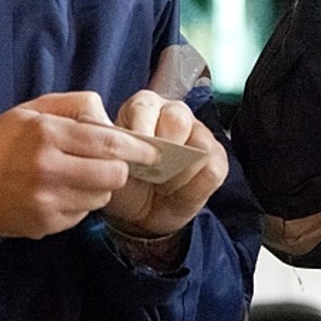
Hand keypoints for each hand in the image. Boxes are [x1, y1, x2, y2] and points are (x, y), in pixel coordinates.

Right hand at [0, 91, 162, 238]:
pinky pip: (82, 214)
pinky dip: (80, 203)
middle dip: (120, 169)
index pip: (110, 143)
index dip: (138, 149)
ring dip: (100, 187)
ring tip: (79, 176)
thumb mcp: (35, 109)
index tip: (154, 151)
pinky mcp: (44, 225)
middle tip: (112, 164)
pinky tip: (61, 192)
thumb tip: (110, 120)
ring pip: (101, 198)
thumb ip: (77, 106)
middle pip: (114, 175)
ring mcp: (46, 201)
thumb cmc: (1, 140)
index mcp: (48, 134)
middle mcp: (49, 169)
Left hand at [100, 92, 227, 238]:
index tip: (131, 154)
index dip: (140, 129)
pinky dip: (194, 187)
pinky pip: (213, 170)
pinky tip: (177, 193)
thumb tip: (104, 132)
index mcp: (143, 107)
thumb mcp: (109, 166)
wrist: (139, 214)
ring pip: (200, 145)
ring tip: (162, 187)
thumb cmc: (123, 182)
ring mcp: (199, 135)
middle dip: (164, 148)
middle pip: (178, 118)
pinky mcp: (216, 159)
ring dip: (179, 173)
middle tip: (151, 172)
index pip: (145, 106)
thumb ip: (111, 148)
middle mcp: (174, 113)